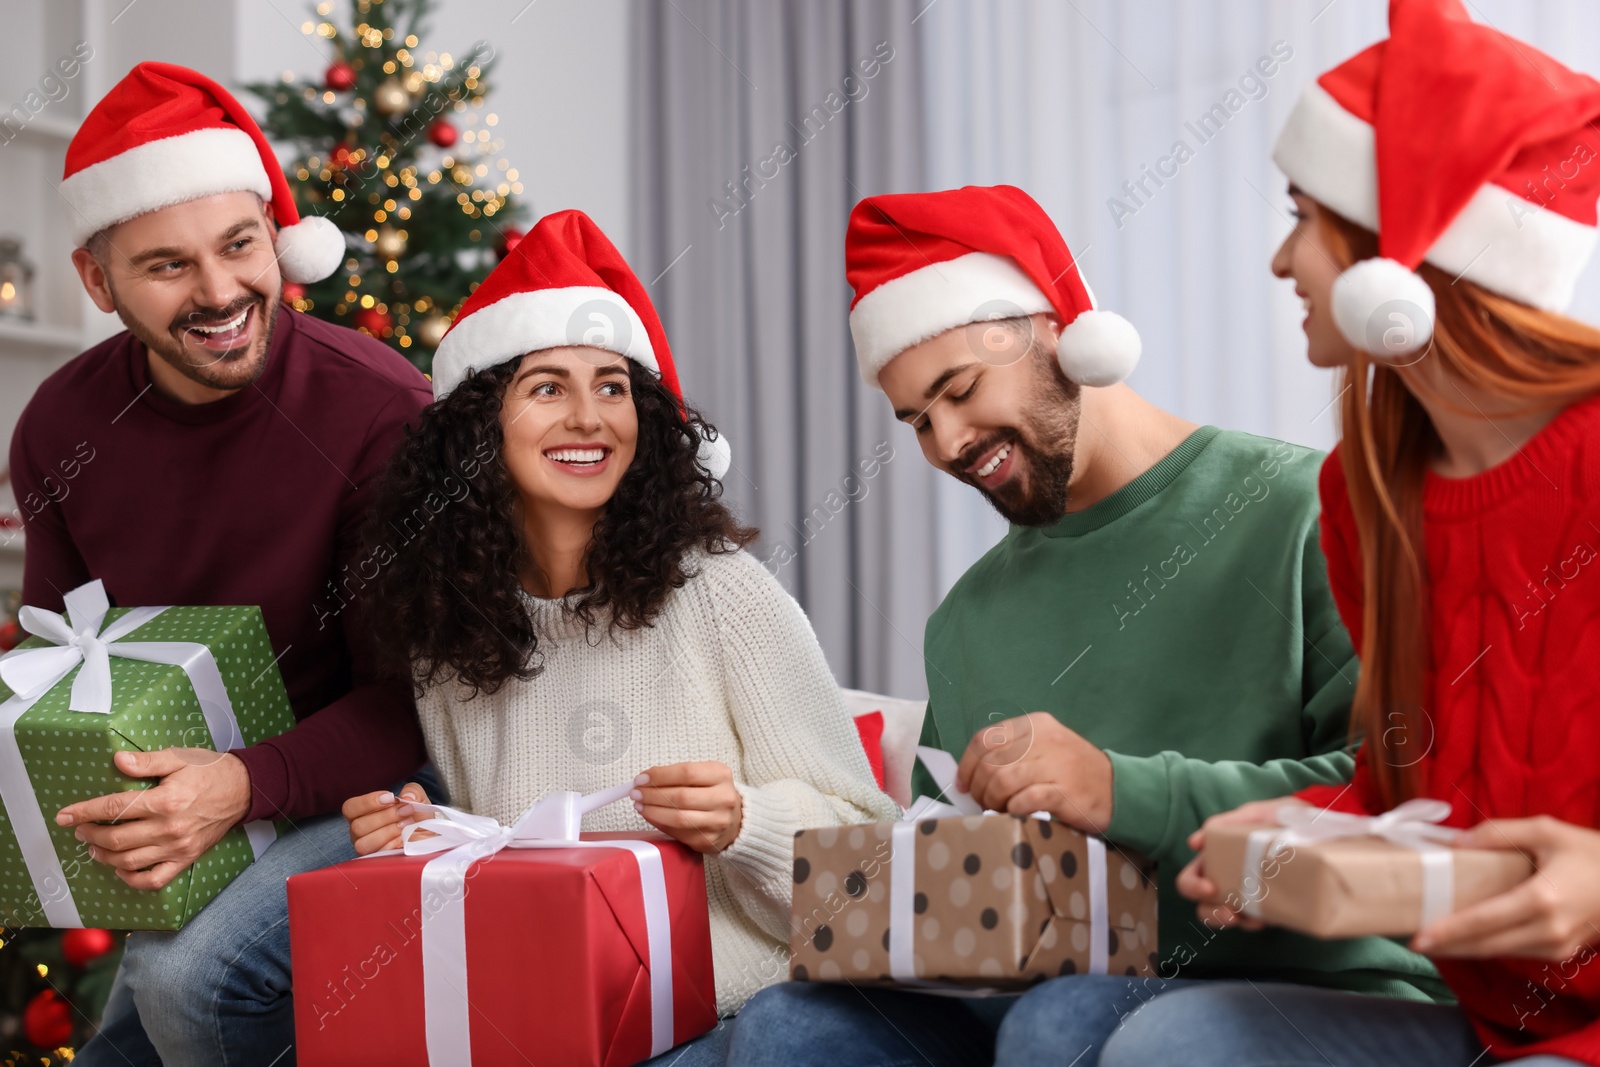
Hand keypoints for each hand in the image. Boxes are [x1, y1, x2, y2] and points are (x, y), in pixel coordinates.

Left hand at [54, 748, 252, 890]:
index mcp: (166, 801)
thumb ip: (147, 761)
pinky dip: (132, 879)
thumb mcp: (179, 758)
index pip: (114, 808)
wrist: (245, 789)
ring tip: (94, 847)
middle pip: (116, 838)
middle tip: (79, 829)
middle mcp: (170, 828)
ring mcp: (178, 847)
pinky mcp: (186, 859)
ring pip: (129, 861)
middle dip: (90, 834)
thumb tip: (117, 761)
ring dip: (104, 856)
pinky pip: (154, 880)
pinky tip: (121, 869)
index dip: (84, 811)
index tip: (64, 815)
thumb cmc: (210, 771)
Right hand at [342, 782, 430, 855]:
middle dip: (385, 816)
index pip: (350, 808)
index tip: (390, 797)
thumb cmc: (417, 817)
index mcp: (362, 814)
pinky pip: (378, 854)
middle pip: (357, 826)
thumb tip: (407, 796)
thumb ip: (412, 791)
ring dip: (389, 831)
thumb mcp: (418, 799)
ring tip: (406, 824)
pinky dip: (393, 843)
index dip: (367, 802)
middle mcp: (360, 832)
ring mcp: (367, 849)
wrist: (429, 836)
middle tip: (405, 810)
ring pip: (364, 843)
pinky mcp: (377, 861)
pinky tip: (404, 837)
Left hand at [632, 762, 742, 853]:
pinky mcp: (707, 841)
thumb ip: (677, 775)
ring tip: (639, 805)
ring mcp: (717, 822)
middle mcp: (723, 799)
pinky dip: (659, 823)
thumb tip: (646, 779)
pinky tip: (650, 816)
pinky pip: (677, 833)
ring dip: (653, 811)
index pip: (686, 773)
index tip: (641, 778)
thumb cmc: (713, 793)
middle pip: (680, 796)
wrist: (736, 820)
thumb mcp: (704, 775)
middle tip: (635, 792)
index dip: (660, 775)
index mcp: (721, 775)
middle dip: (652, 794)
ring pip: (678, 818)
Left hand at [954, 712, 1112, 832]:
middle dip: (979, 787)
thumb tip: (972, 773)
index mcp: (1035, 725)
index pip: (985, 739)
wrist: (1119, 788)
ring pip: (1003, 779)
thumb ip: (1013, 753)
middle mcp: (1044, 739)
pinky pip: (1024, 799)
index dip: (967, 764)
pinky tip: (1015, 813)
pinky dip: (1012, 809)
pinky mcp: (1065, 791)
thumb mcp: (1045, 749)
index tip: (963, 784)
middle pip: (991, 762)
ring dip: (993, 800)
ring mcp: (1056, 764)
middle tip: (983, 803)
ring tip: (998, 809)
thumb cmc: (1075, 773)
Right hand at [1175, 797, 1308, 930]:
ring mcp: (1247, 894)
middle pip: (1203, 904)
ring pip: (1225, 917)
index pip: (1191, 877)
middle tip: (1230, 913)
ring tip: (1251, 920)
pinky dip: (1253, 924)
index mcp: (1216, 857)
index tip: (1210, 887)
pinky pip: (1252, 921)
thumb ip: (1227, 822)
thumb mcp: (1255, 813)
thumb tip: (1195, 842)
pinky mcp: (1268, 905)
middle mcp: (1227, 878)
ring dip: (1233, 922)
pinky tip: (1263, 920)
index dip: (1193, 886)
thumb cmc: (1281, 816)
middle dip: (1212, 913)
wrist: (1321, 827)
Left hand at [1411, 815, 1599, 960]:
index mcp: (1541, 900)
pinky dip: (1487, 946)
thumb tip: (1456, 842)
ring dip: (1464, 948)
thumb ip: (1497, 833)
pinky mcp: (1560, 951)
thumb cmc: (1590, 853)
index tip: (1417, 937)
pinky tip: (1464, 937)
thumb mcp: (1545, 831)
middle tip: (1410, 939)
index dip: (1448, 932)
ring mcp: (1556, 946)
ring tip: (1430, 939)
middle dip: (1446, 945)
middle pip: (1485, 944)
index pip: (1483, 922)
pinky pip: (1515, 950)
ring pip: (1498, 952)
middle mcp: (1548, 930)